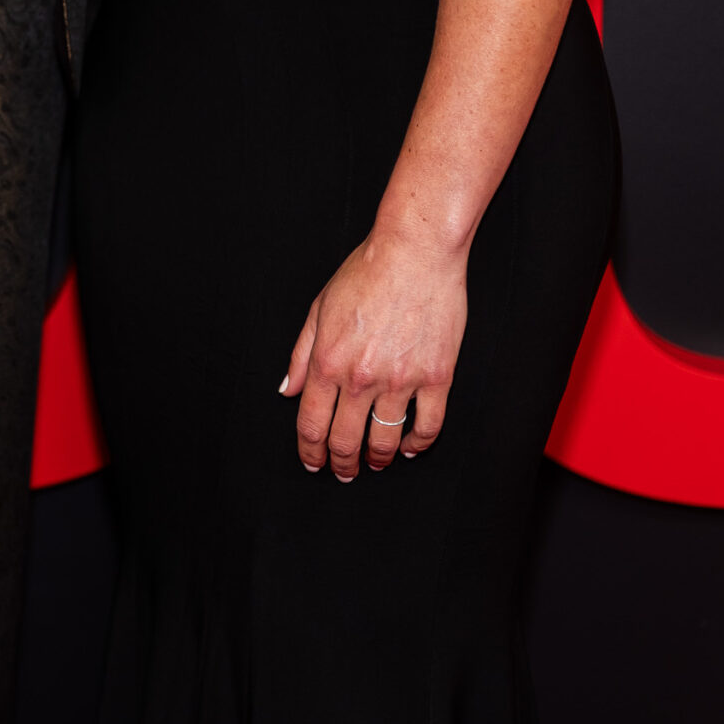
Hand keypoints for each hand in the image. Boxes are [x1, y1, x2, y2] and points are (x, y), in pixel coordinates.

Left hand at [280, 225, 467, 478]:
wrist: (415, 252)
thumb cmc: (366, 272)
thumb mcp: (319, 308)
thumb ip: (300, 354)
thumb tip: (287, 390)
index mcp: (329, 361)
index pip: (311, 423)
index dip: (310, 450)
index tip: (313, 460)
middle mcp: (361, 377)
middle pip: (346, 441)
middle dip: (342, 464)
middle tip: (344, 471)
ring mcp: (401, 379)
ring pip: (386, 440)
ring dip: (378, 459)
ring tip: (376, 462)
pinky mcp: (437, 377)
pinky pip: (428, 425)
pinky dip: (419, 444)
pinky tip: (411, 446)